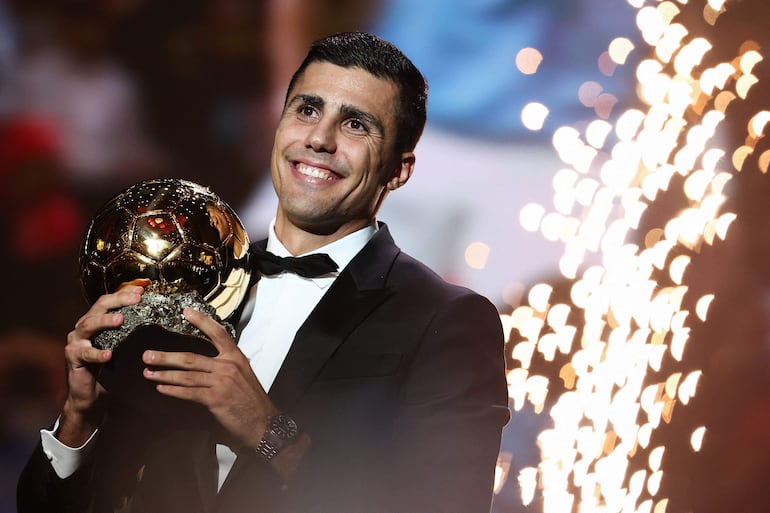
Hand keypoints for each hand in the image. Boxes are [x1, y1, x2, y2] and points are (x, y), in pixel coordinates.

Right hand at [58, 282, 145, 445]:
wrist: (88, 394)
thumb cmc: (107, 368)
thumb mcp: (120, 346)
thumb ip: (129, 331)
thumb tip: (154, 317)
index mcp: (96, 321)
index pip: (108, 301)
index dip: (124, 293)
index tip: (141, 289)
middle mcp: (84, 327)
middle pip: (99, 307)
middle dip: (118, 300)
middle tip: (135, 298)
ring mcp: (76, 341)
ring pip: (88, 325)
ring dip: (105, 321)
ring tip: (120, 319)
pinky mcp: (73, 358)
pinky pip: (85, 353)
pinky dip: (97, 353)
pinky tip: (109, 354)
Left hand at [142, 308, 278, 448]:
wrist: (263, 421)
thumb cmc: (252, 400)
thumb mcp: (243, 376)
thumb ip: (225, 368)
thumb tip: (203, 366)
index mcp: (236, 358)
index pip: (218, 333)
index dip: (202, 321)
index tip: (186, 312)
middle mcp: (228, 366)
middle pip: (191, 358)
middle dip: (166, 357)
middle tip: (148, 355)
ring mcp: (221, 382)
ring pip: (186, 375)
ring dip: (164, 374)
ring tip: (149, 373)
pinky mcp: (215, 398)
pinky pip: (189, 392)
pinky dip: (173, 390)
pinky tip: (162, 388)